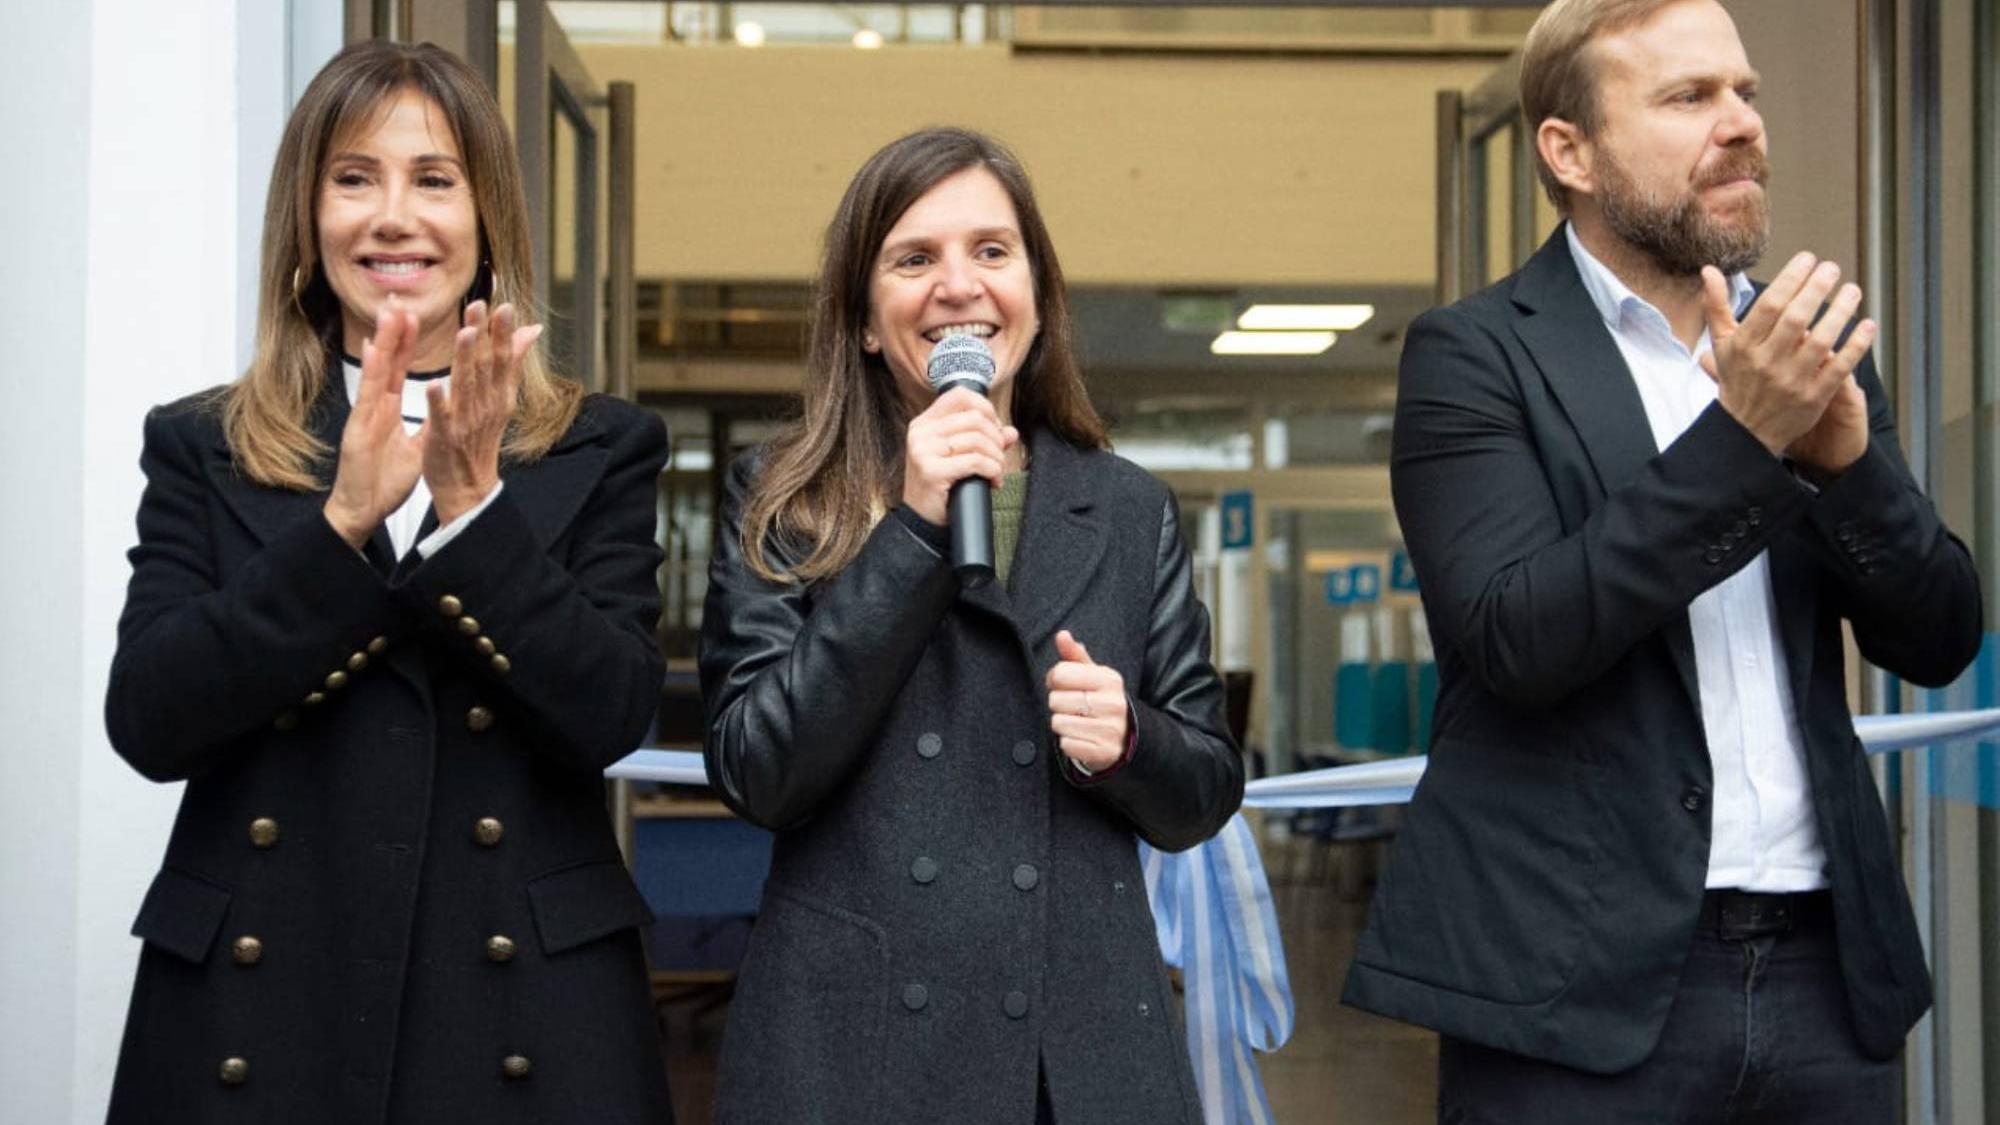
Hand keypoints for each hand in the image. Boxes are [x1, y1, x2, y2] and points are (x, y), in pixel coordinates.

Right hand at [323, 301, 426, 548]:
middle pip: (387, 359)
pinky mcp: (359, 429)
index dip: (407, 339)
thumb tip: (443, 403)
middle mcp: (376, 404)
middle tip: (400, 295)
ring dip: (384, 339)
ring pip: (377, 369)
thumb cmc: (384, 478)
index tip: (416, 311)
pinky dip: (371, 373)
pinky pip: (368, 397)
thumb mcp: (416, 446)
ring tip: (391, 309)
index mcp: (388, 406)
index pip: (400, 366)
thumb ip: (428, 421)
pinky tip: (372, 350)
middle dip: (393, 327)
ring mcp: (366, 414)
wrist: (363, 509)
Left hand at [424, 301, 540, 524]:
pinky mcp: (445, 437)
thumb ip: (512, 362)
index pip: (504, 358)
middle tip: (481, 306)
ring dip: (467, 358)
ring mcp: (467, 421)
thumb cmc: (480, 440)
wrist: (468, 488)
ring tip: (466, 332)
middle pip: (487, 366)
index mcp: (499, 395)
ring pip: (467, 385)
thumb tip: (533, 329)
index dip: (503, 332)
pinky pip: (442, 417)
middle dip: (486, 335)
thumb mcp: (501, 398)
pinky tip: (435, 383)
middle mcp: (486, 405)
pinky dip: (440, 401)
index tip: (503, 304)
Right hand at [901, 387, 1017, 524]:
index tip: (994, 429)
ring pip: (978, 439)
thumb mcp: (962, 457)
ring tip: (996, 472)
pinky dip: (993, 470)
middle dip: (996, 438)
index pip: (960, 395)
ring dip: (996, 457)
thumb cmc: (943, 487)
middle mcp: (920, 432)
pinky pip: (976, 461)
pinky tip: (993, 480)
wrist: (922, 521)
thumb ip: (985, 440)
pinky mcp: (931, 471)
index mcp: (924, 423)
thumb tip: (1011, 432)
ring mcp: (922, 451)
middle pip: (975, 418)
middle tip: (998, 457)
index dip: (985, 408)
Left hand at [1045, 630, 1128, 772]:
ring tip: (1077, 722)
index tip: (1062, 686)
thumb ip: (1075, 656)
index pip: (1060, 673)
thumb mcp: (1093, 675)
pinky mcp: (1103, 751)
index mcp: (1109, 679)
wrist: (1126, 737)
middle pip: (1056, 700)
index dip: (1054, 680)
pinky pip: (1066, 744)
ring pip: (1058, 723)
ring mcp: (1110, 729)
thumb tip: (1062, 635)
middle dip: (1058, 705)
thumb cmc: (1101, 700)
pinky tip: (1081, 738)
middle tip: (1072, 707)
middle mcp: (1113, 703)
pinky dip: (1069, 743)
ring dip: (1062, 725)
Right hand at [1698, 253, 1875, 461]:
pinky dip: (1856, 345)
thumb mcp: (1722, 344)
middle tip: (1832, 268)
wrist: (1744, 432)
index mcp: (1744, 346)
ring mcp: (1792, 380)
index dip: (1791, 278)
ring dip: (1841, 312)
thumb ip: (1717, 306)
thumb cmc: (1736, 380)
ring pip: (1822, 340)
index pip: (1770, 305)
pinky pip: (1840, 367)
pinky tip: (1868, 325)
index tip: (1808, 259)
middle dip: (1817, 289)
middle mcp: (1766, 362)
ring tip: (1853, 290)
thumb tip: (1709, 270)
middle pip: (1796, 318)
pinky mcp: (1814, 397)